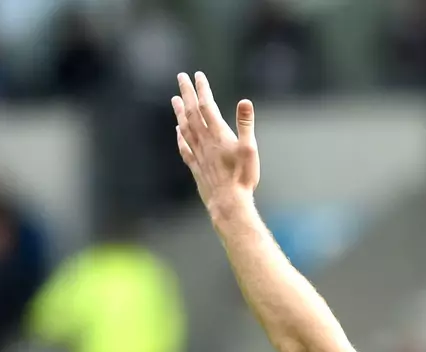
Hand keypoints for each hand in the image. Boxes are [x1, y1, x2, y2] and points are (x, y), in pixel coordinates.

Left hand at [172, 72, 259, 213]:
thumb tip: (245, 101)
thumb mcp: (249, 149)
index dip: (202, 90)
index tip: (198, 75)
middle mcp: (204, 141)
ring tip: (175, 99)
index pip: (208, 106)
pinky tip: (177, 131)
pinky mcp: (196, 166)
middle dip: (187, 93)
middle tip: (181, 77)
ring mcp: (198, 153)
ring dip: (180, 112)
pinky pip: (185, 147)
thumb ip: (245, 124)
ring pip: (185, 127)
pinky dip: (180, 136)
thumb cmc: (242, 177)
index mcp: (218, 134)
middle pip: (193, 113)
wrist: (228, 202)